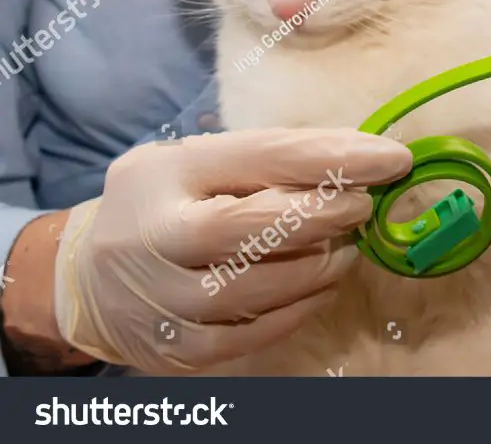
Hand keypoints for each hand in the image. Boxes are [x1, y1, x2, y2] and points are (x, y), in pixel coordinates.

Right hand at [52, 128, 411, 373]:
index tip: (390, 158)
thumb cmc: (164, 202)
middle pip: (258, 227)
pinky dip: (299, 309)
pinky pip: (254, 333)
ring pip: (260, 288)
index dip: (336, 157)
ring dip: (319, 266)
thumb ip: (265, 158)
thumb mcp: (197, 160)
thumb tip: (356, 154)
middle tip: (364, 204)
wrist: (87, 277)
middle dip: (327, 214)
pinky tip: (320, 287)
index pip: (265, 157)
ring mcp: (163, 298)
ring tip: (346, 247)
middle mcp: (157, 234)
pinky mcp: (178, 348)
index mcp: (168, 171)